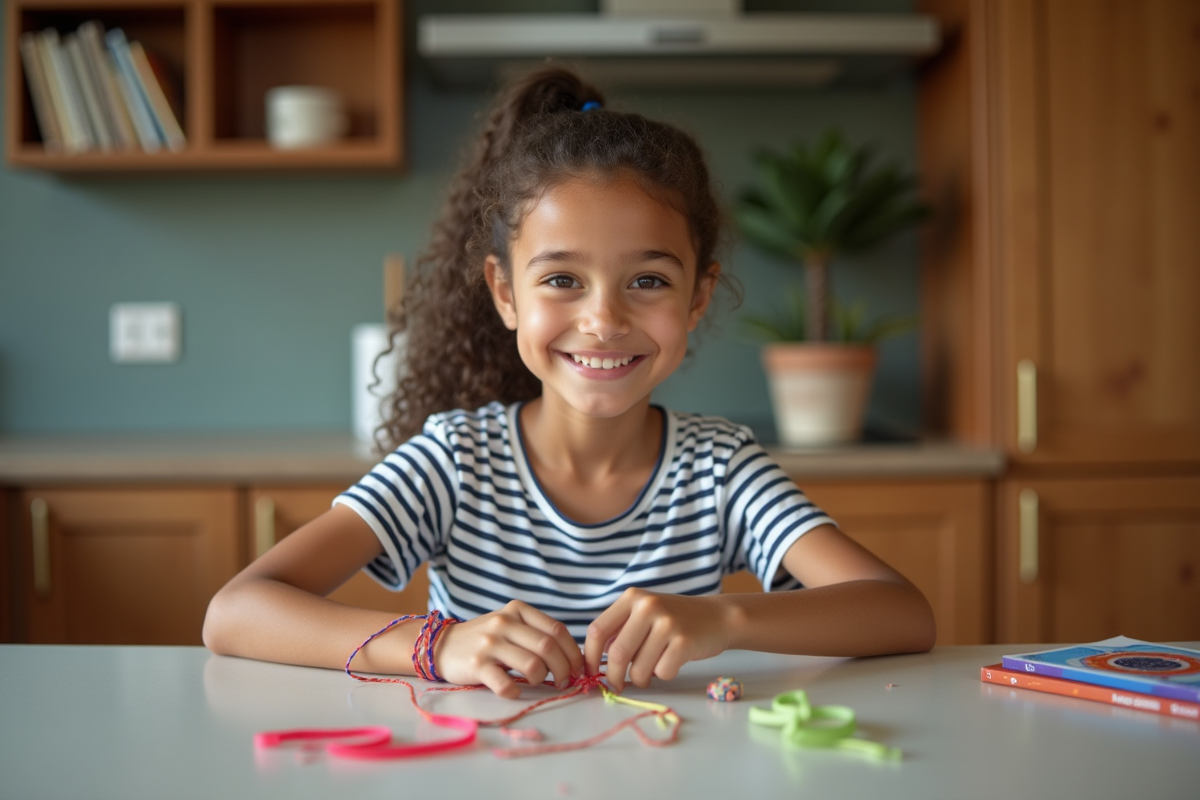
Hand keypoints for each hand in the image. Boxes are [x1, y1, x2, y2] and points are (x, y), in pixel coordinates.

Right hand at [432, 601, 583, 698]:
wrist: (442, 645)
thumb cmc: (485, 638)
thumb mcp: (510, 624)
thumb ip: (536, 633)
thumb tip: (572, 656)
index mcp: (518, 610)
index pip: (557, 630)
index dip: (573, 653)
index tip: (578, 669)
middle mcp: (504, 623)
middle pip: (549, 648)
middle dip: (563, 669)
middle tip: (564, 681)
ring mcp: (489, 644)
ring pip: (533, 665)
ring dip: (542, 679)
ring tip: (538, 683)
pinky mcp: (476, 665)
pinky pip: (505, 684)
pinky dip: (515, 692)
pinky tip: (514, 691)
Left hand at [584, 589, 729, 692]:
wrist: (718, 617)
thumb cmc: (676, 620)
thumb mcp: (645, 613)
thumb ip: (620, 629)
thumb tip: (592, 661)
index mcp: (632, 598)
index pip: (598, 631)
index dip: (590, 657)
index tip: (590, 672)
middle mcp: (648, 606)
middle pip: (617, 654)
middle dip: (614, 677)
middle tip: (617, 686)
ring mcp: (667, 623)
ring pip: (639, 668)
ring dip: (642, 679)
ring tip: (652, 670)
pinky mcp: (684, 641)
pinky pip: (662, 672)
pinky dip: (664, 674)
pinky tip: (673, 662)